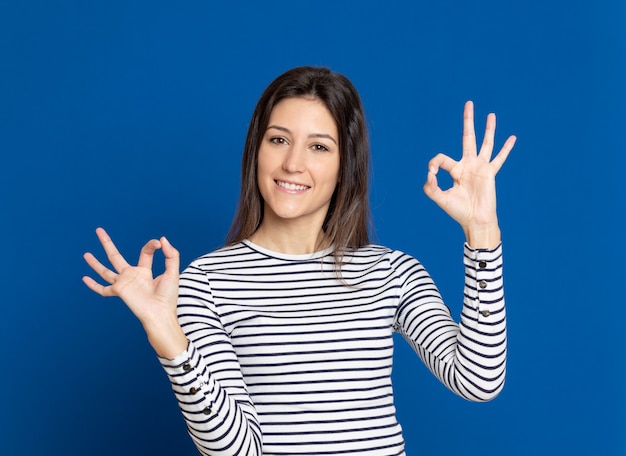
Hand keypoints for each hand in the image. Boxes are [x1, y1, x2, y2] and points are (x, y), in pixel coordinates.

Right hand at [83, 227, 186, 356]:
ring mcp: (123, 284)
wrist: (160, 313)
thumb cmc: (168, 296)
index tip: (158, 243)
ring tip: (85, 254)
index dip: (151, 245)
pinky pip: (103, 289)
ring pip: (105, 271)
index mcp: (144, 271)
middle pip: (115, 257)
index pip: (144, 252)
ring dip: (95, 263)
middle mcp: (131, 276)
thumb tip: (162, 239)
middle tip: (99, 231)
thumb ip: (171, 255)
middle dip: (107, 244)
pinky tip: (84, 279)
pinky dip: (93, 285)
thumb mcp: (172, 272)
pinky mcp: (119, 291)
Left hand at [423, 101, 515, 247]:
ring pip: (485, 143)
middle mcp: (467, 165)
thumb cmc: (458, 211)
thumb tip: (430, 174)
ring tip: (491, 114)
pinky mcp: (490, 173)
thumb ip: (430, 187)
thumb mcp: (440, 199)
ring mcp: (480, 168)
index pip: (441, 159)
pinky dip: (506, 148)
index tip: (432, 175)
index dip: (434, 164)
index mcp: (454, 170)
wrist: (475, 221)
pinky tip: (512, 138)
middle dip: (467, 121)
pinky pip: (499, 158)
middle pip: (468, 138)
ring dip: (488, 129)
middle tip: (468, 104)